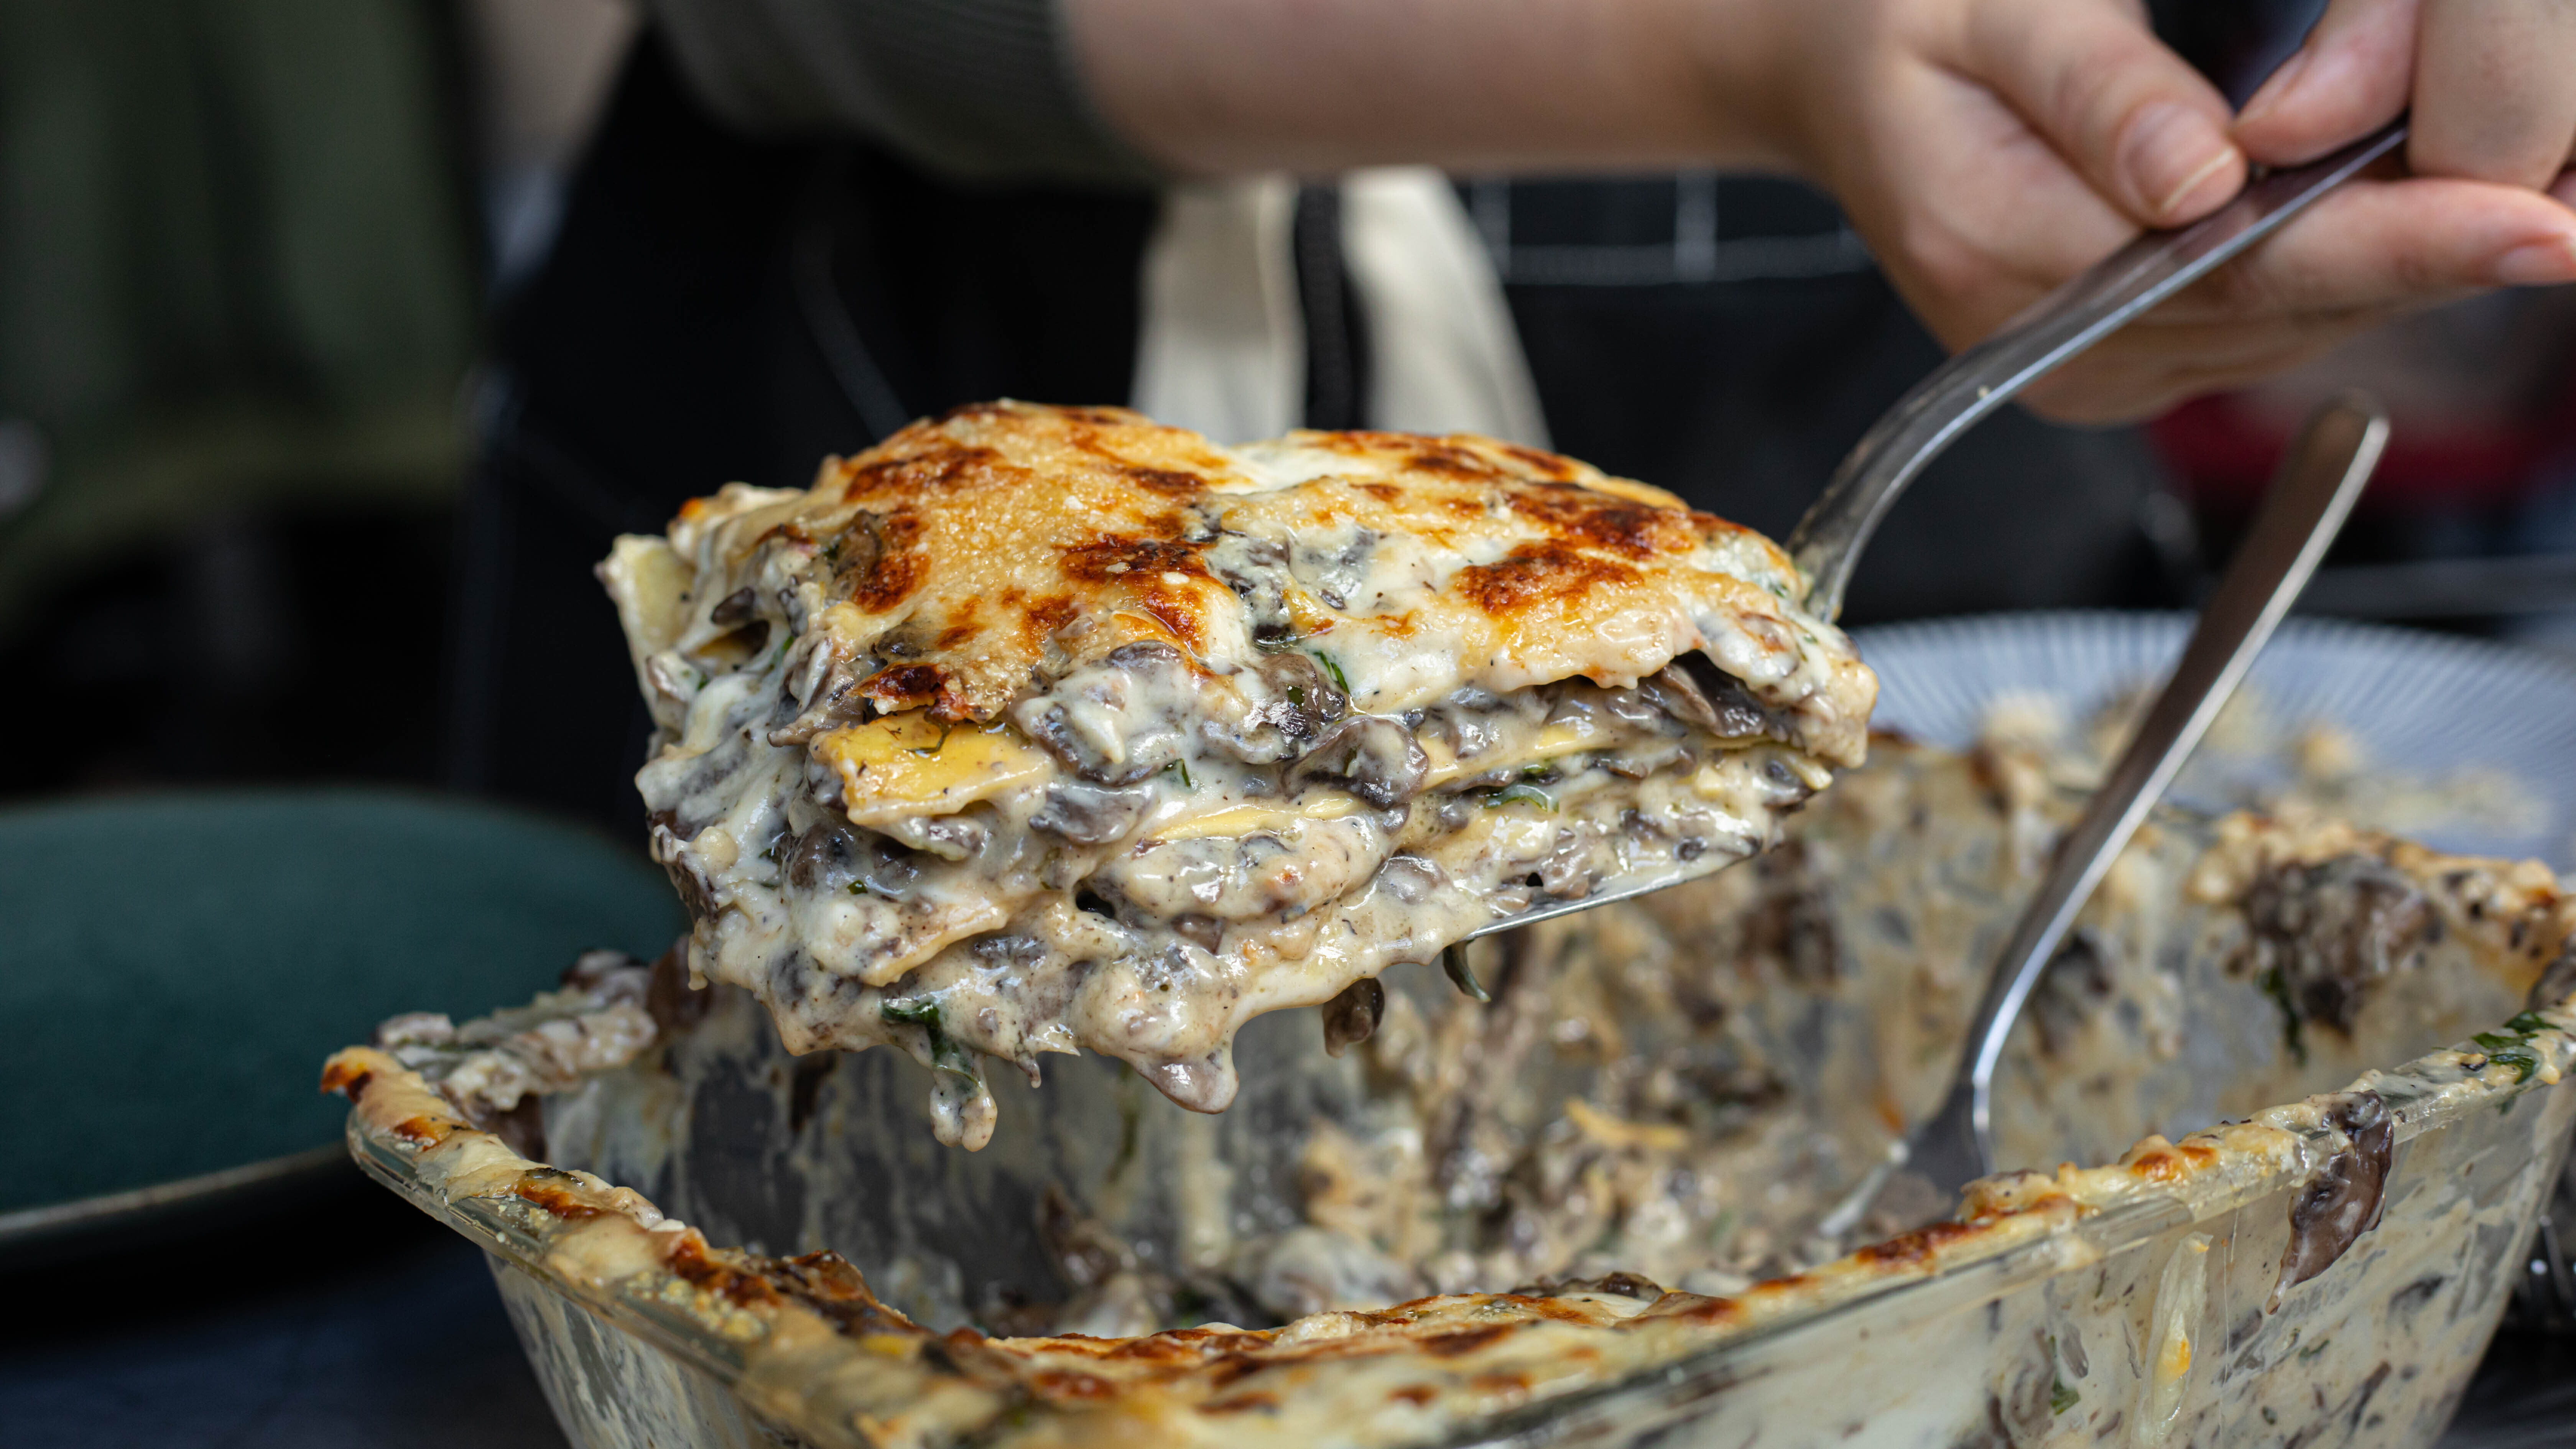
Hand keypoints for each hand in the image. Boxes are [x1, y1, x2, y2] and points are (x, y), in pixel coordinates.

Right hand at [1761, 0, 2575, 422]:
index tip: (2534, 225)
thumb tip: (2201, 178)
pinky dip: (2345, 274)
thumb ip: (2093, 96)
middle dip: (2432, 253)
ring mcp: (2088, 366)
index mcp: (1999, 253)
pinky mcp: (2122, 358)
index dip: (2395, 245)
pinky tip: (2409, 224)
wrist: (1835, 83)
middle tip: (2565, 205)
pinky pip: (2261, 324)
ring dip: (2402, 266)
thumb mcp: (1982, 11)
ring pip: (2288, 326)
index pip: (2232, 263)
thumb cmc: (1901, 24)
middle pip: (2281, 309)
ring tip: (2517, 206)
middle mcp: (2048, 345)